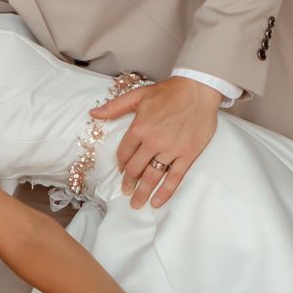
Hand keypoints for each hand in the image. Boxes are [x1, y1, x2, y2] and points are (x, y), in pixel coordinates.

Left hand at [92, 77, 222, 209]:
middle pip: (135, 168)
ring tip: (136, 203)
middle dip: (128, 183)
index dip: (121, 164)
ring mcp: (171, 149)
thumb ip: (115, 107)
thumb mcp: (138, 95)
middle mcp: (153, 141)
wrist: (199, 89)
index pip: (124, 153)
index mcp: (139, 127)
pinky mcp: (187, 154)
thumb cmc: (169, 91)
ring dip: (142, 192)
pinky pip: (174, 177)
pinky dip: (165, 192)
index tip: (122, 170)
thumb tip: (93, 113)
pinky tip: (157, 202)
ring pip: (152, 176)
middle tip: (126, 192)